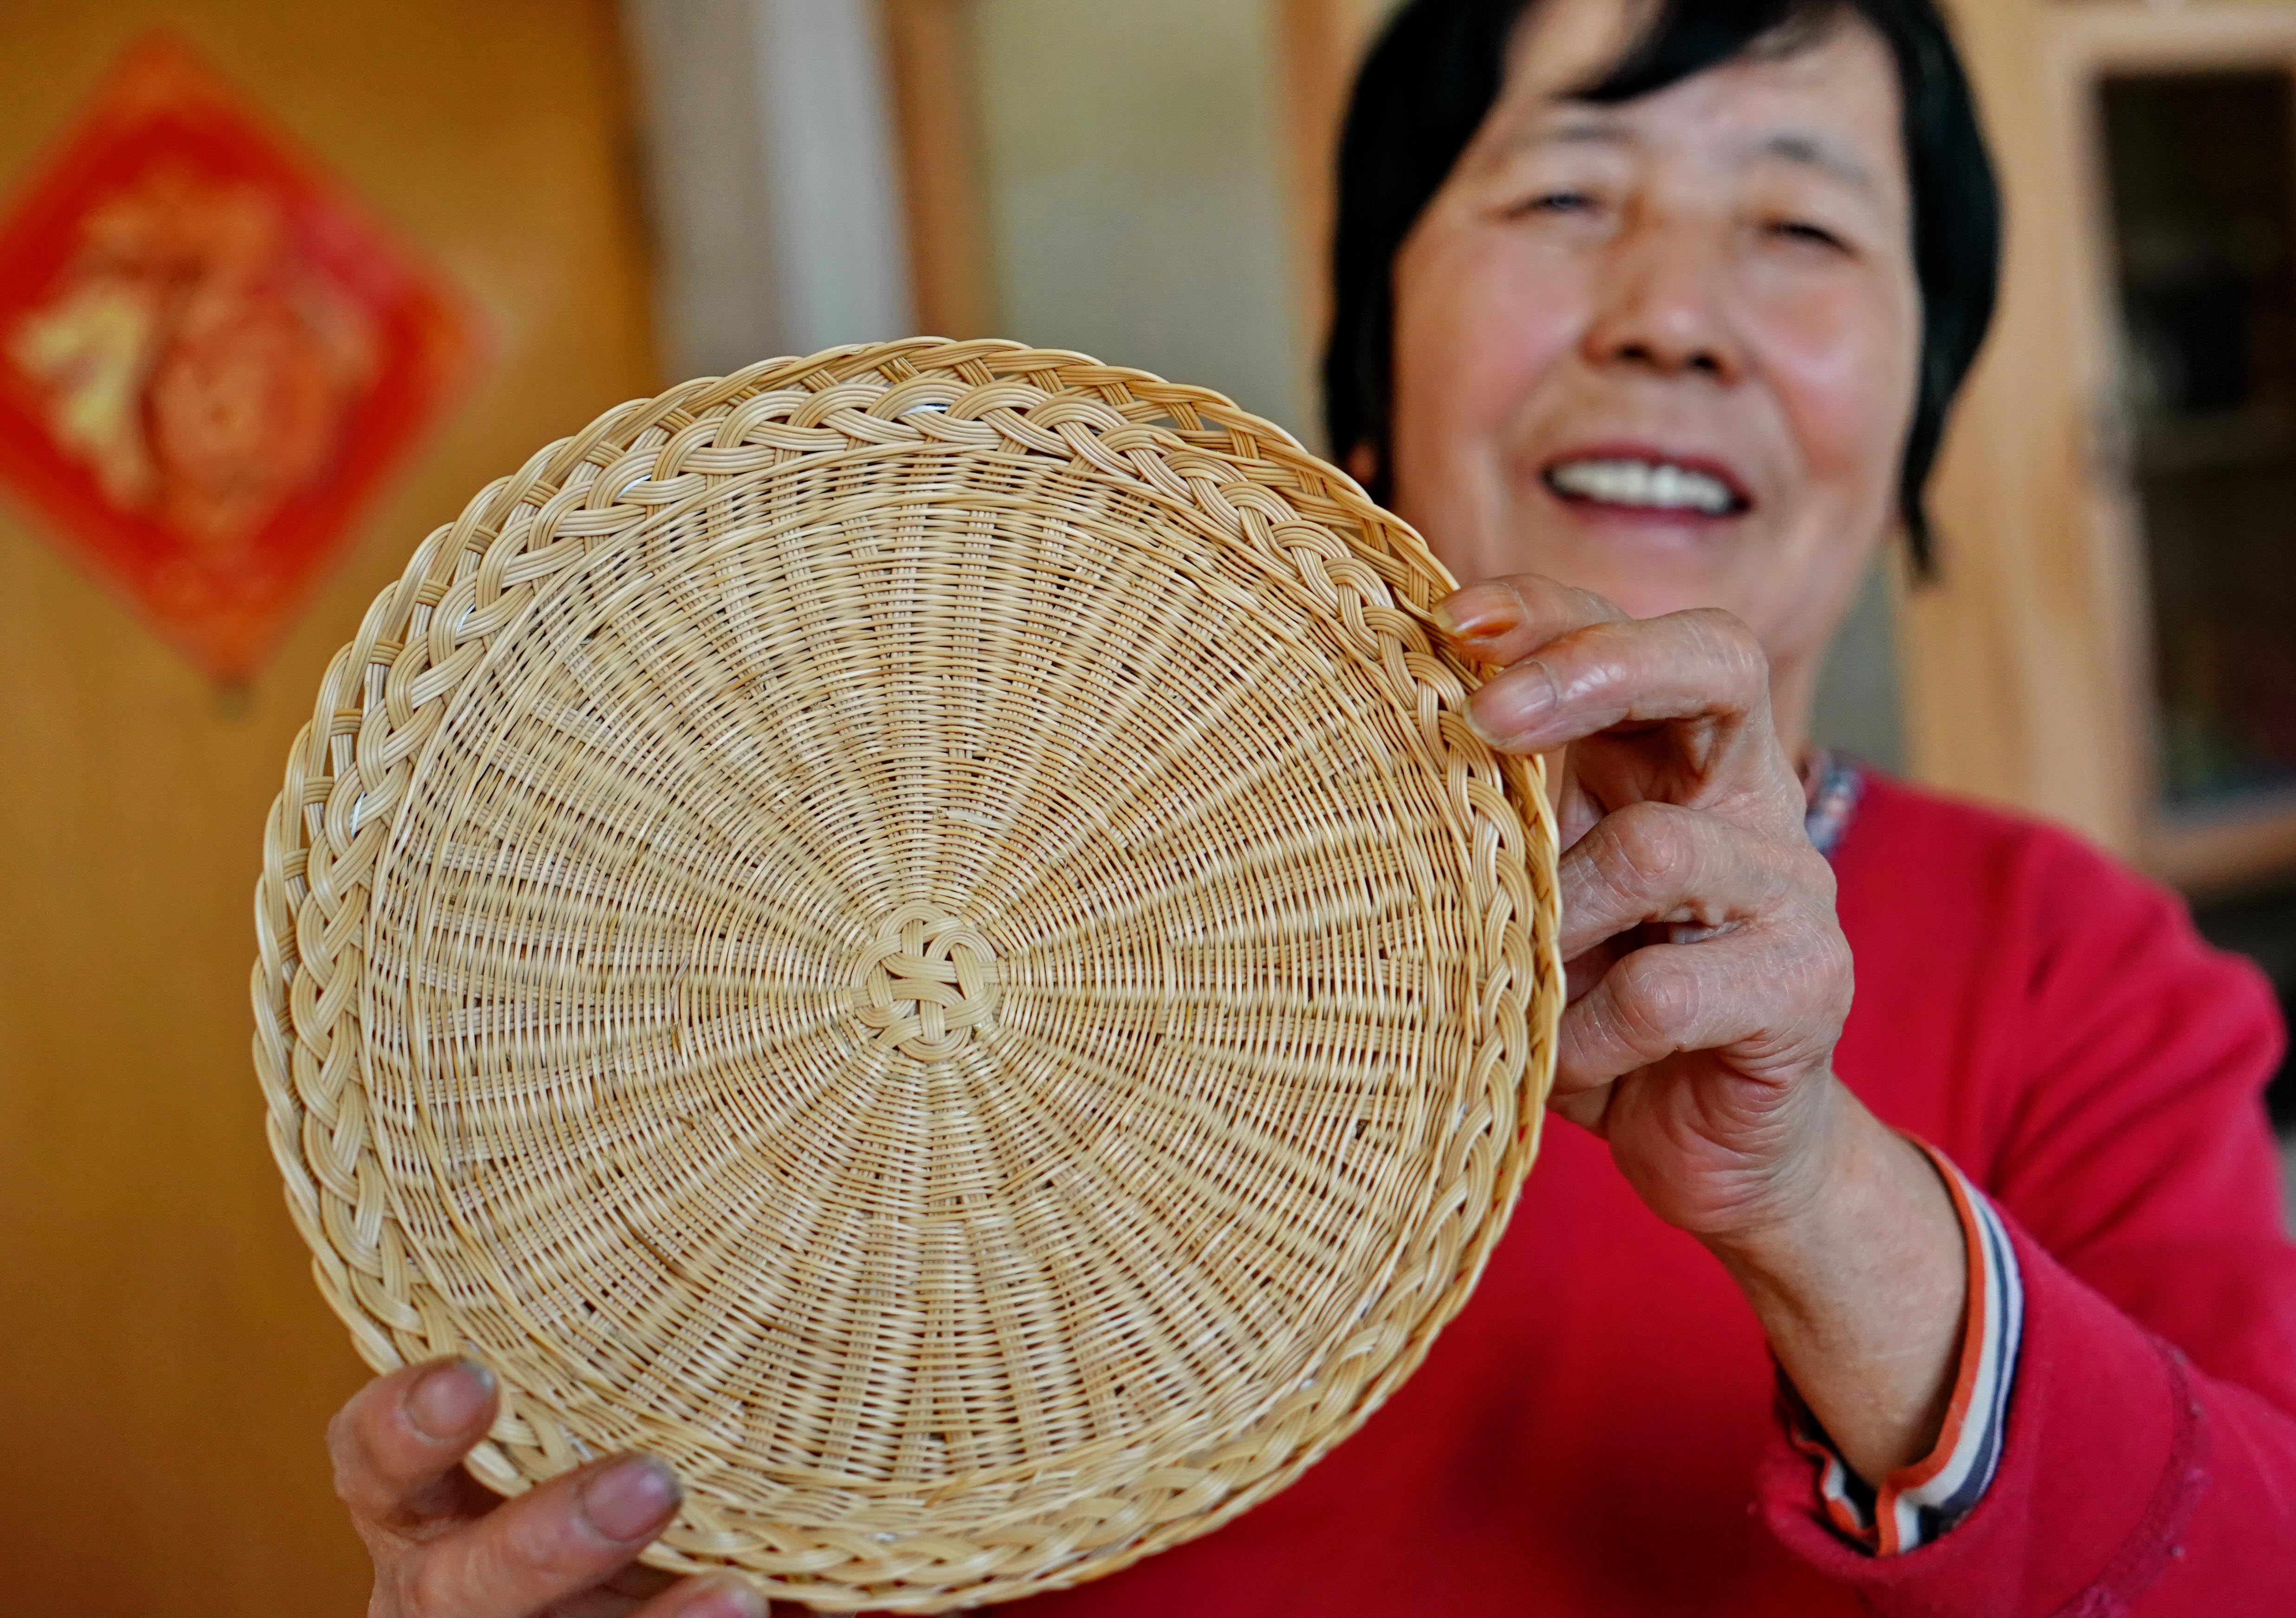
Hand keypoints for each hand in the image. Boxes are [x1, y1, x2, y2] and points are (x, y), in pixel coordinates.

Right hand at [328, 1358, 768, 1617]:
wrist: (602, 1588)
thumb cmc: (580, 1461)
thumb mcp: (560, 1417)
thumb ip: (591, 1367)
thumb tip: (715, 1237)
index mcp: (422, 1505)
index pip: (375, 1460)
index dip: (403, 1428)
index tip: (468, 1380)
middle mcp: (447, 1584)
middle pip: (459, 1585)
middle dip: (542, 1543)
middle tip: (649, 1484)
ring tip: (733, 1595)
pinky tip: (757, 1613)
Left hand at [1439, 574, 1965, 1478]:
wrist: (1711, 1146)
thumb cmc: (1598, 1001)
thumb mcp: (1538, 891)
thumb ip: (1500, 814)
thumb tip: (1369, 735)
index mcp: (1681, 754)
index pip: (1634, 629)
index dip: (1551, 612)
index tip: (1447, 622)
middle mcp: (1752, 796)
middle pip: (1717, 663)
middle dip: (1592, 671)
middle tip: (1485, 716)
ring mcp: (1792, 888)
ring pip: (1657, 848)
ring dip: (1555, 915)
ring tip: (1514, 974)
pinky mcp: (1806, 988)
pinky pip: (1665, 993)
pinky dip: (1587, 1033)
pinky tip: (1559, 1058)